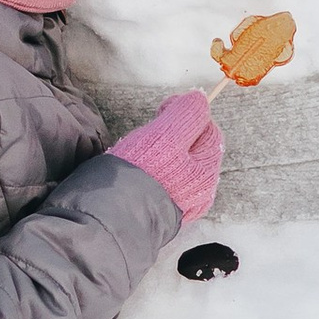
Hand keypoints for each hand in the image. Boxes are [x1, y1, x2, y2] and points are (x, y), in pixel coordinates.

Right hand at [108, 90, 223, 227]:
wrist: (111, 220)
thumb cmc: (139, 175)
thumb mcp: (164, 135)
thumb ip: (186, 114)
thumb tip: (200, 98)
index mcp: (206, 169)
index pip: (207, 126)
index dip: (186, 111)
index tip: (161, 109)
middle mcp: (201, 190)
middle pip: (194, 146)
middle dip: (174, 133)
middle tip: (149, 134)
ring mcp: (183, 204)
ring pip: (179, 164)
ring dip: (164, 152)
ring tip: (140, 154)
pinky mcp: (163, 212)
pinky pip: (167, 182)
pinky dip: (157, 171)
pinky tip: (140, 173)